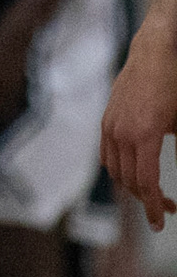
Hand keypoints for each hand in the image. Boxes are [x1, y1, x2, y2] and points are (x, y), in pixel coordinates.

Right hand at [104, 21, 176, 229]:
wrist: (154, 53)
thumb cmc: (174, 85)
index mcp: (144, 135)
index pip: (145, 183)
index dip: (153, 206)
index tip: (160, 223)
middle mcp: (122, 133)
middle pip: (128, 181)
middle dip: (147, 200)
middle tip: (167, 209)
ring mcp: (110, 126)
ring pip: (114, 170)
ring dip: (132, 186)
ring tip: (151, 192)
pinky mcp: (106, 120)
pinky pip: (106, 154)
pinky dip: (118, 169)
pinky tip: (133, 171)